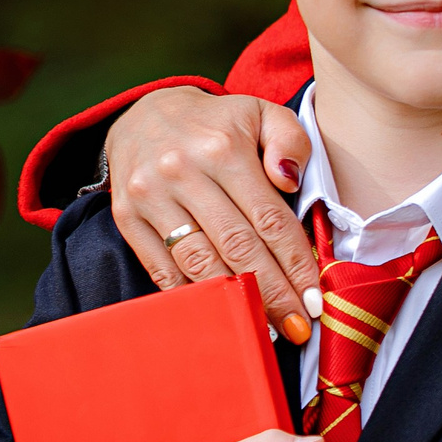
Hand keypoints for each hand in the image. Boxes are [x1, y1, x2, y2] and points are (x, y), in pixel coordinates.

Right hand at [109, 86, 319, 335]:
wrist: (143, 114)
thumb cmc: (217, 123)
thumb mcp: (260, 112)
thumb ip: (289, 140)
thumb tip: (292, 184)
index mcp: (224, 149)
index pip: (269, 219)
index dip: (295, 264)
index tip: (315, 299)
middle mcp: (184, 173)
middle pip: (238, 248)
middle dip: (272, 294)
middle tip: (297, 328)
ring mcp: (151, 198)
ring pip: (199, 264)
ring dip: (233, 302)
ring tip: (263, 328)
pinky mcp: (127, 218)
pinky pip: (162, 269)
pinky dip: (191, 297)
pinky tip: (217, 315)